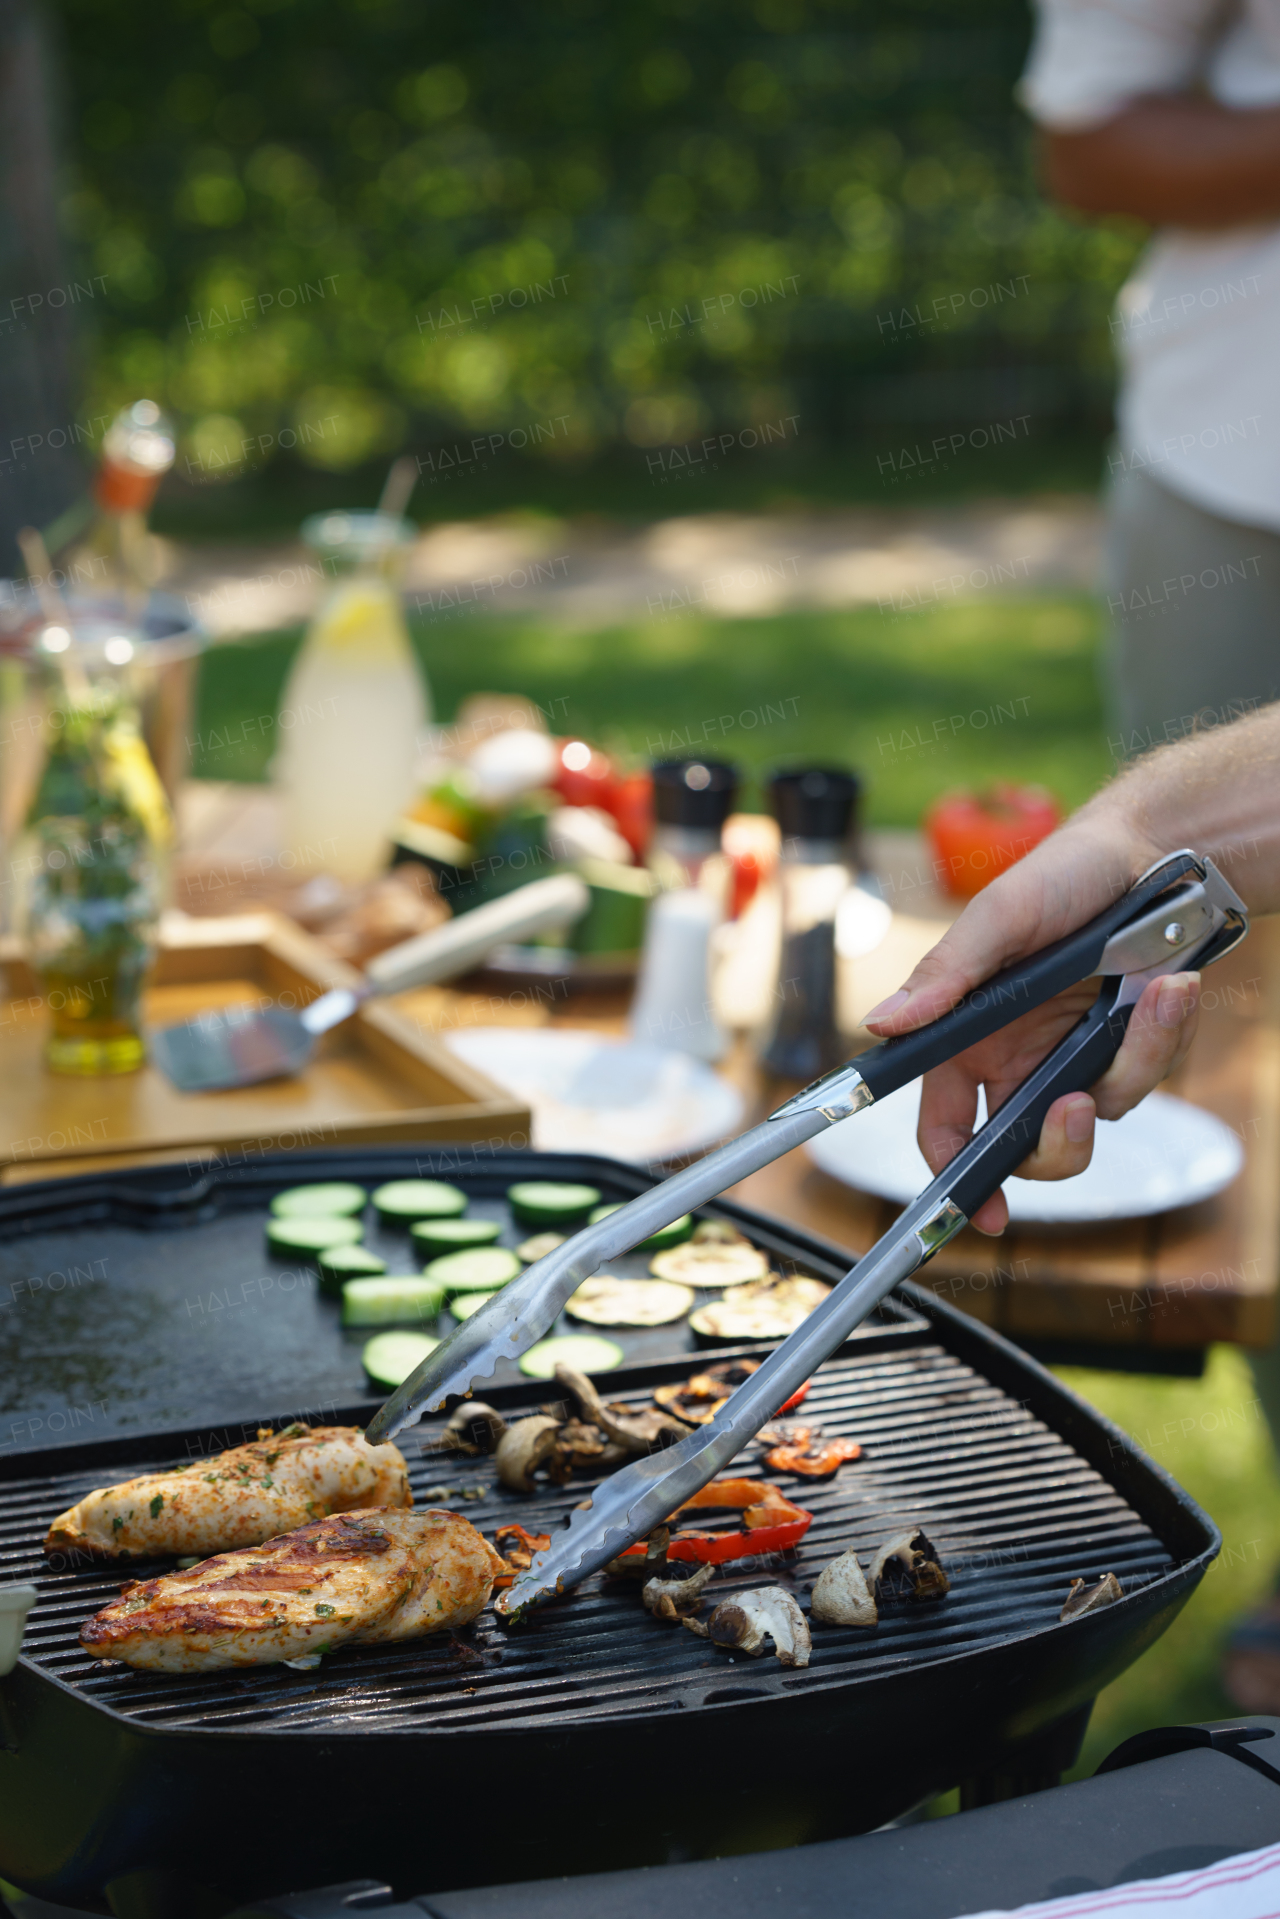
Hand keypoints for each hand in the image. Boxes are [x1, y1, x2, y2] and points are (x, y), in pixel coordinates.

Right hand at [864, 813, 1200, 1233]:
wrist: (1147, 854)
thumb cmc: (1057, 877)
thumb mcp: (996, 918)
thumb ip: (944, 975)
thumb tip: (882, 1025)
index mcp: (968, 1040)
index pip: (945, 1128)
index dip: (957, 1176)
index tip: (983, 1210)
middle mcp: (1018, 1059)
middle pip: (1027, 1149)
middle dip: (1055, 1146)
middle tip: (1073, 1109)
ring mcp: (1076, 1057)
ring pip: (1099, 1115)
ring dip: (1131, 1063)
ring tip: (1157, 994)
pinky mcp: (1131, 1047)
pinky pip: (1145, 1073)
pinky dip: (1163, 1033)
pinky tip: (1171, 985)